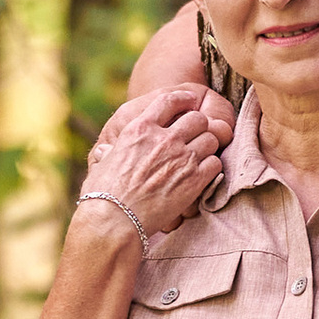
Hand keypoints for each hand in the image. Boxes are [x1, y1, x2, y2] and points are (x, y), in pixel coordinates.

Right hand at [76, 84, 233, 238]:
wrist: (114, 220)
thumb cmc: (103, 194)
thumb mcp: (103, 164)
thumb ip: (109, 153)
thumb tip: (104, 151)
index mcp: (139, 129)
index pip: (168, 101)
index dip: (183, 98)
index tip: (190, 100)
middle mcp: (163, 139)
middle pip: (197, 118)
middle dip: (199, 125)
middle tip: (197, 136)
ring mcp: (181, 158)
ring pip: (211, 139)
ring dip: (208, 146)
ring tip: (201, 156)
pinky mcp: (194, 180)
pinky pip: (215, 163)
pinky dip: (212, 167)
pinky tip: (203, 174)